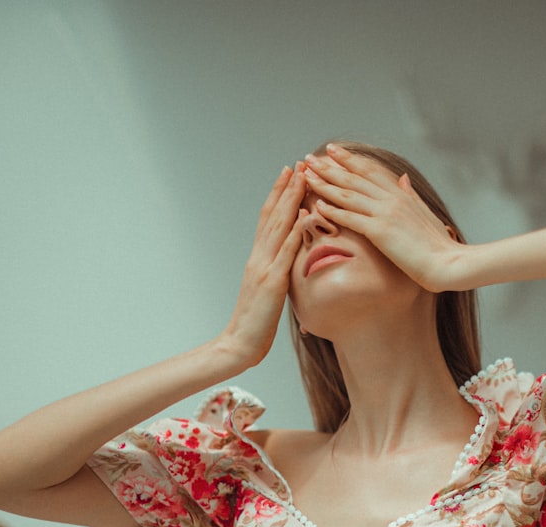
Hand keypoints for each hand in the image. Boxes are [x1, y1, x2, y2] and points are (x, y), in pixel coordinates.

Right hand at [221, 164, 306, 364]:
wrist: (239, 344)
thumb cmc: (256, 324)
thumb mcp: (270, 292)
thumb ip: (277, 273)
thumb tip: (289, 262)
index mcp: (259, 258)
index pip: (269, 219)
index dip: (279, 194)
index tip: (292, 173)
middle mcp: (259, 257)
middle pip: (273, 214)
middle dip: (287, 187)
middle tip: (300, 163)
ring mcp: (264, 268)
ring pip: (278, 226)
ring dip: (291, 200)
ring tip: (303, 177)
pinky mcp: (271, 283)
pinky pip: (285, 253)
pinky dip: (295, 232)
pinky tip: (305, 216)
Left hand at [302, 144, 468, 292]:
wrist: (448, 263)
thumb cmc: (438, 245)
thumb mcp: (425, 213)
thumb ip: (410, 194)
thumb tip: (403, 178)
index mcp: (401, 194)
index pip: (370, 171)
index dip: (350, 160)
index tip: (333, 151)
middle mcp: (392, 199)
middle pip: (354, 178)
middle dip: (329, 167)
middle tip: (309, 158)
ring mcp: (386, 214)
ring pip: (348, 194)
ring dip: (325, 184)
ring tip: (306, 176)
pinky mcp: (381, 232)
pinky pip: (351, 217)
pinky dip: (333, 210)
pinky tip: (317, 205)